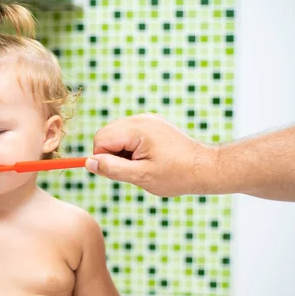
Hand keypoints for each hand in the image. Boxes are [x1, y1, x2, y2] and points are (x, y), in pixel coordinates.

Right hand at [85, 113, 216, 196]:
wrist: (206, 168)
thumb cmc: (177, 174)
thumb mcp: (141, 176)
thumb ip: (112, 169)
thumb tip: (89, 163)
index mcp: (137, 129)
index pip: (101, 139)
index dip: (103, 159)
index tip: (119, 172)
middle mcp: (140, 119)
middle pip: (106, 134)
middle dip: (111, 154)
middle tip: (132, 169)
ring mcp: (147, 120)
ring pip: (115, 134)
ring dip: (120, 152)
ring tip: (141, 165)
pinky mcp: (152, 124)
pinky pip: (128, 134)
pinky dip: (130, 148)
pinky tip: (147, 158)